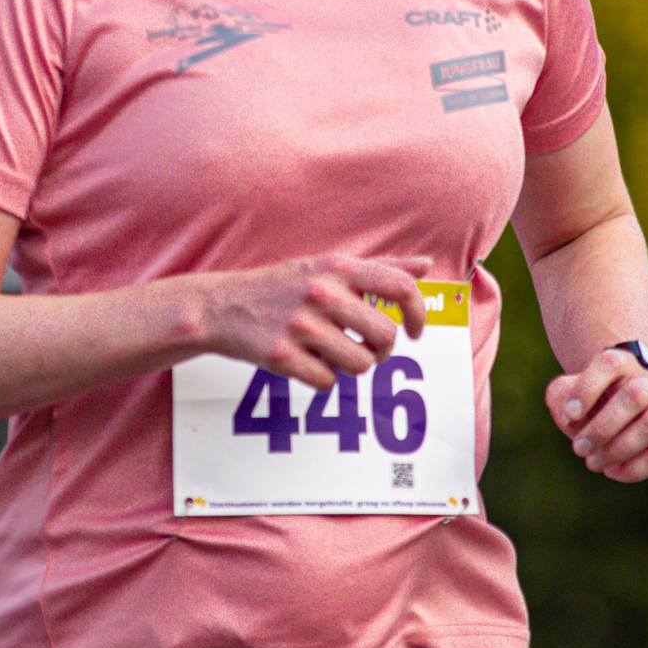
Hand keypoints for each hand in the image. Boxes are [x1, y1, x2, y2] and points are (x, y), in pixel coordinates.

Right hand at [201, 256, 431, 393]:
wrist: (221, 305)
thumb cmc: (283, 286)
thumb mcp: (328, 266)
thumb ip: (379, 266)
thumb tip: (426, 265)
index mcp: (338, 267)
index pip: (401, 287)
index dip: (418, 314)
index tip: (414, 331)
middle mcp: (321, 293)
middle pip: (385, 336)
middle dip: (382, 351)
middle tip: (367, 349)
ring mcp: (301, 325)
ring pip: (361, 365)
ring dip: (352, 366)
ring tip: (332, 353)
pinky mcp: (282, 356)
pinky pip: (327, 383)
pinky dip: (322, 379)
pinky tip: (306, 362)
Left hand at [548, 346, 647, 483]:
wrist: (616, 411)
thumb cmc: (588, 402)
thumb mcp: (565, 393)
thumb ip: (561, 398)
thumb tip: (574, 418)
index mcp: (620, 364)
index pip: (610, 364)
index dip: (586, 391)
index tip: (570, 415)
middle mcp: (647, 382)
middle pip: (636, 395)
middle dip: (602, 429)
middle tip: (579, 448)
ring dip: (618, 450)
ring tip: (594, 462)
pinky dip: (634, 469)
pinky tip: (612, 471)